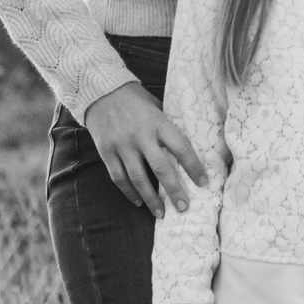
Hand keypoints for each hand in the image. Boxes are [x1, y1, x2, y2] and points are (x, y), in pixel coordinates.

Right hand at [83, 80, 206, 215]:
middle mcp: (141, 136)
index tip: (204, 183)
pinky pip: (119, 177)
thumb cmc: (134, 99)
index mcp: (158, 122)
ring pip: (138, 178)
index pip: (181, 147)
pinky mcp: (106, 152)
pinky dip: (129, 192)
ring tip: (161, 213)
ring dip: (151, 199)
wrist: (100, 91)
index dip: (193, 167)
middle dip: (174, 191)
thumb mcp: (156, 106)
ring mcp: (122, 145)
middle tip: (184, 207)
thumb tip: (184, 148)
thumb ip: (166, 126)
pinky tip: (138, 202)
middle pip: (161, 168)